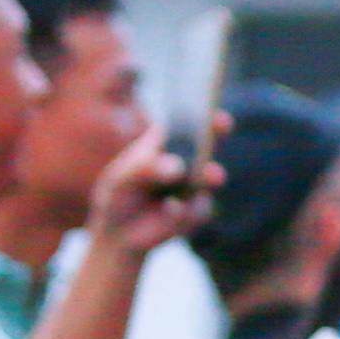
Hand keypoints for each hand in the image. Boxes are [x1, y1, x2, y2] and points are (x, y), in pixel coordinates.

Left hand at [86, 117, 210, 254]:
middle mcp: (185, 161)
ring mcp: (195, 186)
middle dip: (216, 132)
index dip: (198, 110)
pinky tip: (168, 209)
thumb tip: (178, 167)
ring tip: (210, 175)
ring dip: (210, 174)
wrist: (119, 235)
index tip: (208, 103)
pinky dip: (183, 209)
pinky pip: (198, 208)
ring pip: (210, 175)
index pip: (184, 122)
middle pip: (207, 142)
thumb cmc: (118, 197)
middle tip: (221, 124)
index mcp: (163, 144)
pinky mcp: (196, 212)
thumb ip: (144, 169)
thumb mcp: (121, 180)